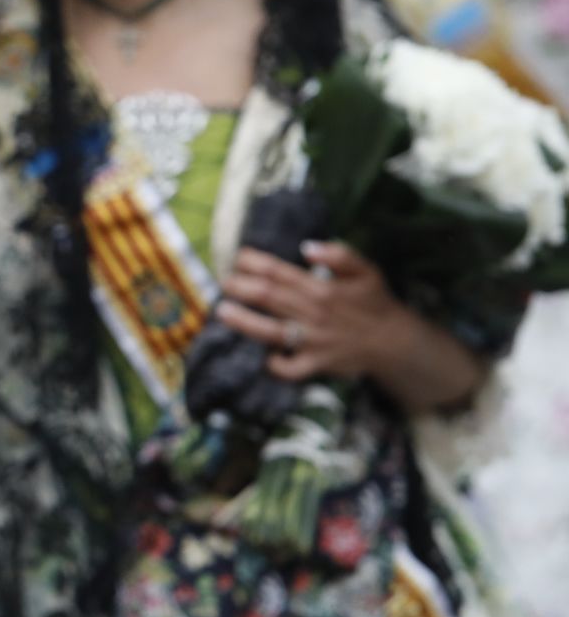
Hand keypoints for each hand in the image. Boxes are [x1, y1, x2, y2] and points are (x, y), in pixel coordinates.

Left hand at [215, 241, 404, 379]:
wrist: (394, 342)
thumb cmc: (374, 303)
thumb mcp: (365, 271)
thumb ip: (340, 255)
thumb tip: (307, 247)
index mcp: (322, 288)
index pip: (279, 272)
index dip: (253, 263)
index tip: (238, 258)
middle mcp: (314, 313)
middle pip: (268, 297)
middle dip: (240, 288)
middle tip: (224, 282)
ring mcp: (313, 340)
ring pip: (271, 332)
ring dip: (243, 322)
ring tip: (222, 312)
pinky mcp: (316, 363)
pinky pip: (290, 369)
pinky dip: (275, 366)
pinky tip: (263, 357)